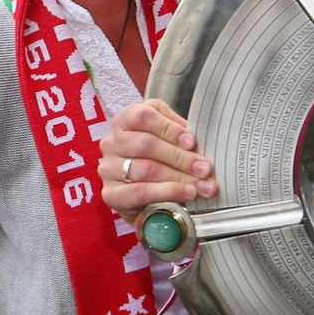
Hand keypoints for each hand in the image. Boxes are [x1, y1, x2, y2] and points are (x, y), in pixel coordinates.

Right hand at [98, 99, 217, 222]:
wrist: (146, 197)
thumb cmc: (159, 159)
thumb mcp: (169, 136)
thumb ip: (180, 131)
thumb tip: (195, 139)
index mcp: (125, 121)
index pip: (143, 116)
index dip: (169, 128)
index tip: (191, 141)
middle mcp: (112, 142)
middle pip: (146, 144)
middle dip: (181, 157)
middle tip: (205, 168)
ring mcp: (109, 168)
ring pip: (146, 169)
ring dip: (179, 177)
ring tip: (201, 184)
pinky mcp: (111, 194)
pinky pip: (141, 192)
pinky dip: (168, 193)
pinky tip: (186, 194)